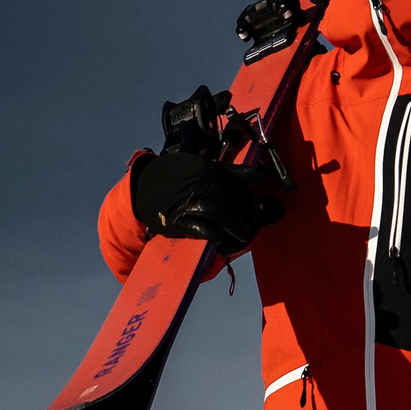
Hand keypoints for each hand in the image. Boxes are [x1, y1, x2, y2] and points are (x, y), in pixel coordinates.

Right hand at [129, 150, 270, 254]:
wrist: (147, 186)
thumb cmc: (182, 179)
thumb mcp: (208, 169)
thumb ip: (236, 174)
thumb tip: (263, 174)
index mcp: (211, 171)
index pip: (238, 187)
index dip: (250, 203)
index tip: (258, 213)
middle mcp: (201, 183)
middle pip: (231, 203)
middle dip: (245, 219)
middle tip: (252, 230)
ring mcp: (188, 201)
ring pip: (219, 215)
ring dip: (234, 229)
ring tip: (243, 237)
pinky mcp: (178, 219)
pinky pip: (201, 228)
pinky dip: (215, 235)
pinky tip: (223, 239)